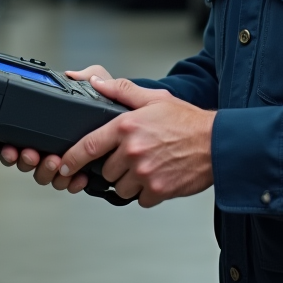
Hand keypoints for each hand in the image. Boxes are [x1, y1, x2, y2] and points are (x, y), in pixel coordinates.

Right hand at [0, 65, 115, 191]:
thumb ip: (85, 77)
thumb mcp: (98, 85)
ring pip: (46, 176)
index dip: (11, 148)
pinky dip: (72, 182)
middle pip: (28, 163)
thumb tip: (71, 74)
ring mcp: (66, 162)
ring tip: (55, 161)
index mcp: (48, 127)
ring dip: (47, 171)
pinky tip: (78, 177)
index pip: (19, 141)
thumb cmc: (110, 104)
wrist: (133, 122)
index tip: (13, 148)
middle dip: (26, 160)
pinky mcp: (83, 173)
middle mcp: (52, 147)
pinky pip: (70, 184)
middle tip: (33, 154)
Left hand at [59, 77, 214, 207]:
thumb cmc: (188, 121)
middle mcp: (133, 151)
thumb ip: (122, 91)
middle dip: (115, 166)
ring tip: (149, 166)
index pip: (88, 146)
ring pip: (121, 187)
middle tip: (134, 156)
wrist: (218, 143)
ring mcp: (145, 173)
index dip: (71, 159)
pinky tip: (159, 176)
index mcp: (127, 127)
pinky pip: (140, 199)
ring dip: (130, 181)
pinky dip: (147, 192)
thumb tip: (95, 83)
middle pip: (106, 170)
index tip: (64, 165)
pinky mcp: (158, 190)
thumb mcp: (154, 98)